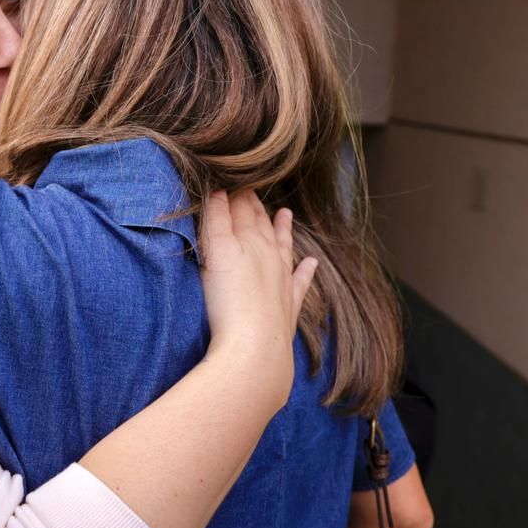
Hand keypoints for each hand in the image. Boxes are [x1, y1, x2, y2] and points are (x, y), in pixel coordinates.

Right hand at [199, 190, 317, 414]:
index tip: (232, 177)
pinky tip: (311, 263)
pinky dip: (306, 271)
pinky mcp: (287, 307)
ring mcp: (282, 281)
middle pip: (262, 224)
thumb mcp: (215, 252)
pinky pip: (300, 283)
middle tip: (251, 189)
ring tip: (285, 214)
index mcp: (250, 239)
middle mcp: (270, 255)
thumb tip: (220, 188)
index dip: (235, 191)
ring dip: (283, 229)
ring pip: (283, 247)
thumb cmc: (228, 301)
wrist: (253, 350)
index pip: (241, 207)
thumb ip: (217, 218)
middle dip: (255, 205)